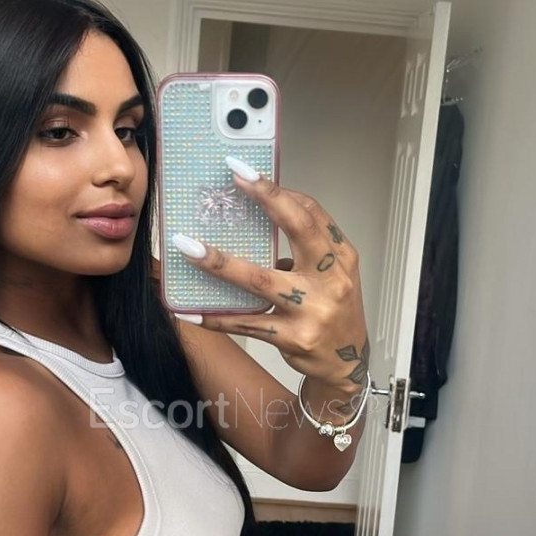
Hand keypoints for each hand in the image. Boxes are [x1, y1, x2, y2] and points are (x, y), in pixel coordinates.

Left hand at [172, 164, 370, 396]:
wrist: (347, 363)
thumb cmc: (334, 310)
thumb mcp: (332, 274)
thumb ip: (306, 247)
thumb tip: (259, 217)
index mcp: (341, 257)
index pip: (313, 212)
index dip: (280, 190)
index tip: (246, 173)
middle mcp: (332, 279)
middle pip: (299, 230)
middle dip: (266, 199)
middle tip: (233, 180)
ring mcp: (313, 310)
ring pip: (260, 280)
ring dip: (221, 263)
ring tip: (188, 249)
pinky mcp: (294, 338)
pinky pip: (247, 324)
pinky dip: (217, 318)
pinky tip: (190, 311)